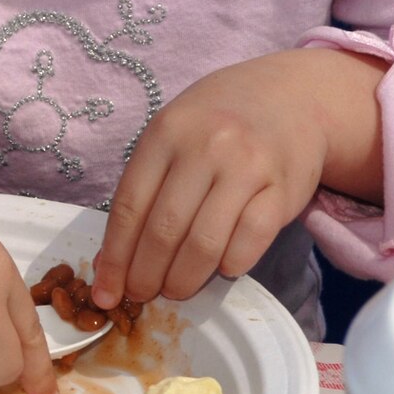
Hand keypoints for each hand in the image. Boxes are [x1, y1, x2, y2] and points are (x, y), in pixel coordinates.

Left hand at [92, 50, 369, 309]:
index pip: (130, 206)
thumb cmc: (215, 124)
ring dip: (184, 278)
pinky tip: (220, 271)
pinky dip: (231, 264)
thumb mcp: (171, 137)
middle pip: (164, 229)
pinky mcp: (283, 189)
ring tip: (174, 291)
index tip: (107, 291)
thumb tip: (113, 258)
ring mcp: (247, 168)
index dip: (115, 255)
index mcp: (165, 134)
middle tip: (140, 296)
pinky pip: (250, 240)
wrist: (287, 98)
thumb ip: (145, 187)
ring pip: (205, 242)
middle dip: (146, 274)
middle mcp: (205, 148)